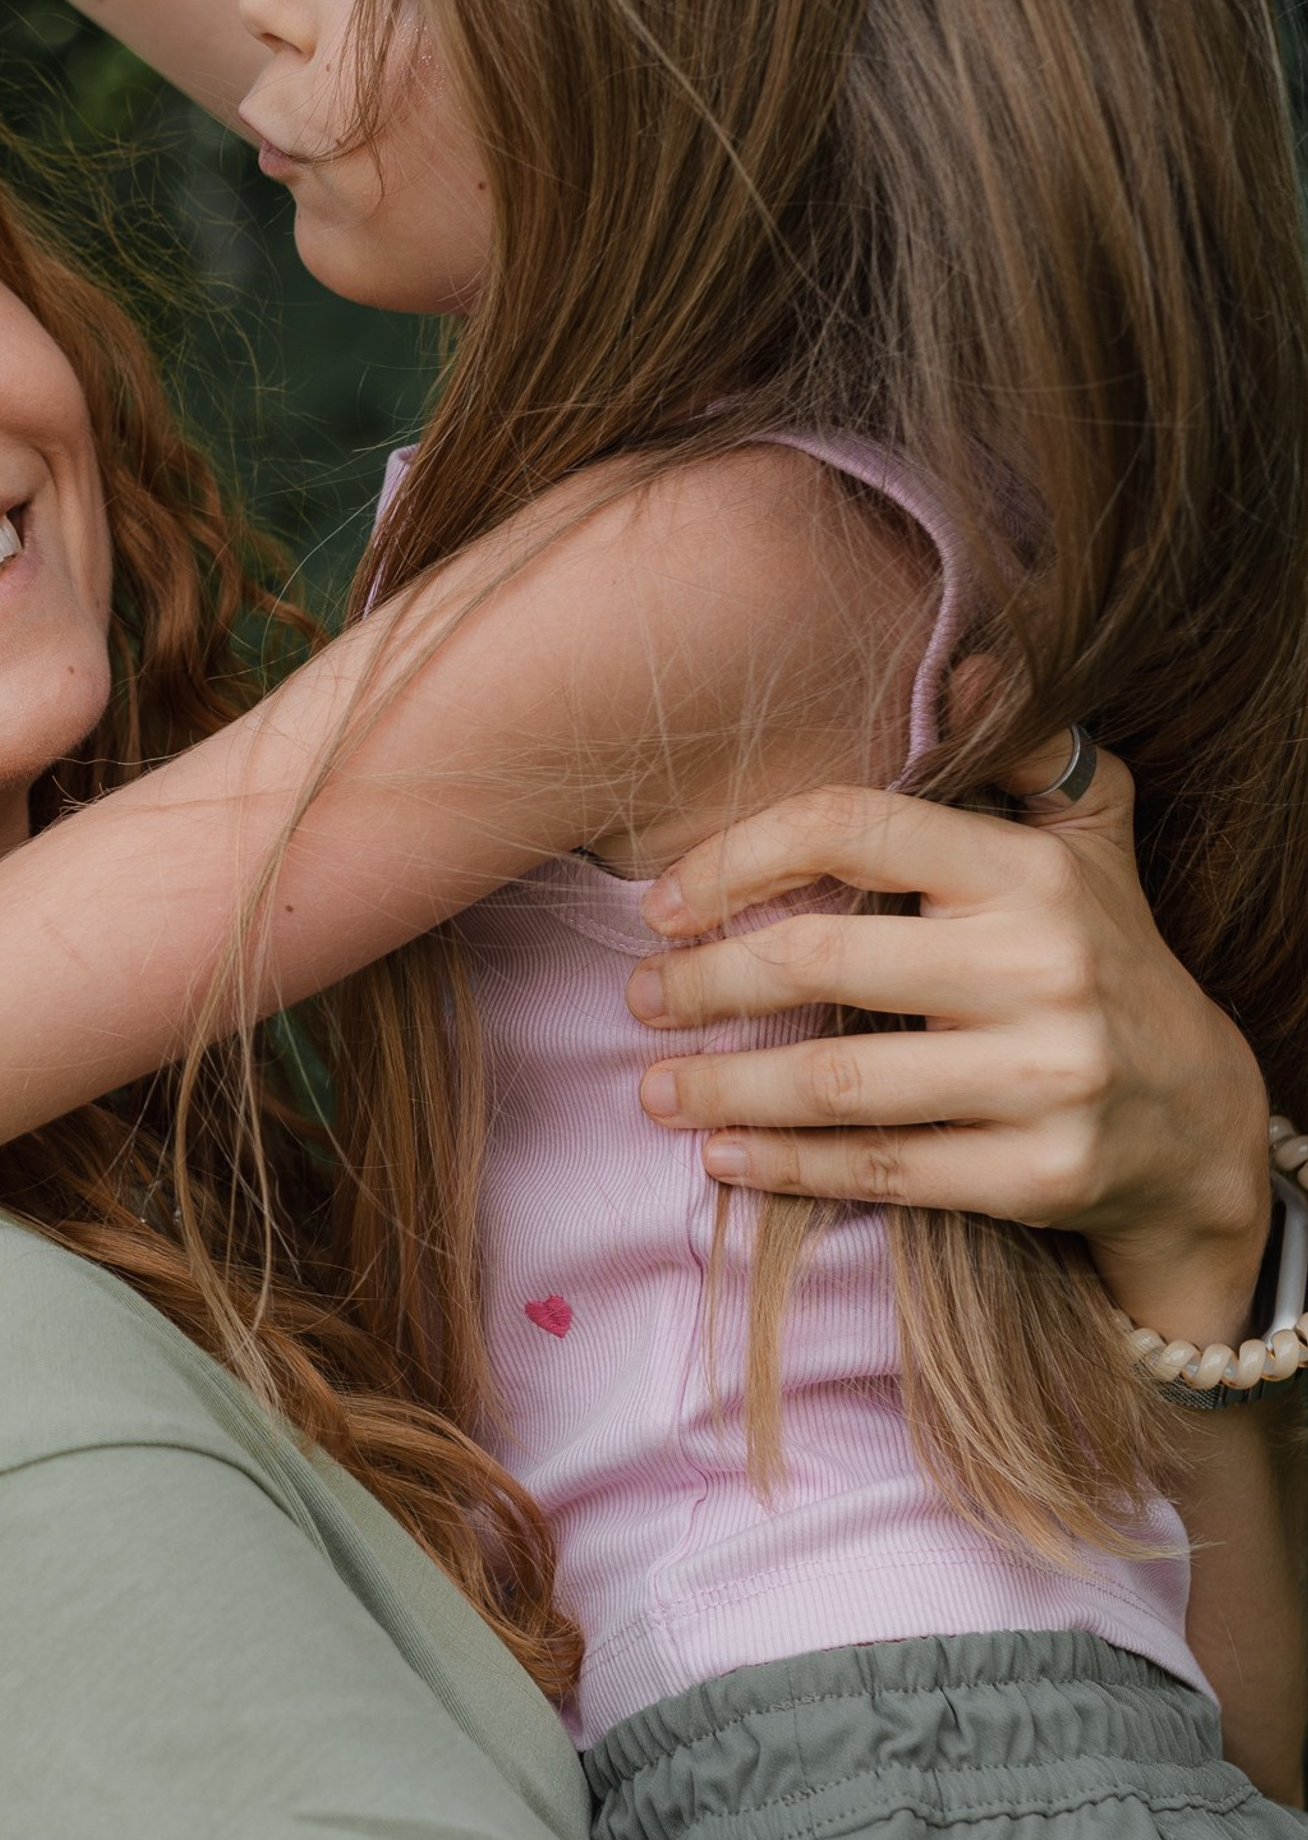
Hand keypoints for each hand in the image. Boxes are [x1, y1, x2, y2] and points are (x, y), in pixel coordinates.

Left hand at [630, 733, 1270, 1344]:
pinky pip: (881, 1170)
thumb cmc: (1101, 959)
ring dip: (724, 1087)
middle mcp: (1043, 967)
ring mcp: (1045, 1076)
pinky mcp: (1038, 1175)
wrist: (1201, 1122)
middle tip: (638, 997)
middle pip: (822, 961)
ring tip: (653, 1089)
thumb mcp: (1085, 845)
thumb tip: (966, 664)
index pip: (853, 830)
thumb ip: (1020, 758)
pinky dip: (786, 1167)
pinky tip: (722, 1156)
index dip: (737, 859)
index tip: (663, 903)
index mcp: (1029, 873)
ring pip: (837, 1083)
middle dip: (706, 983)